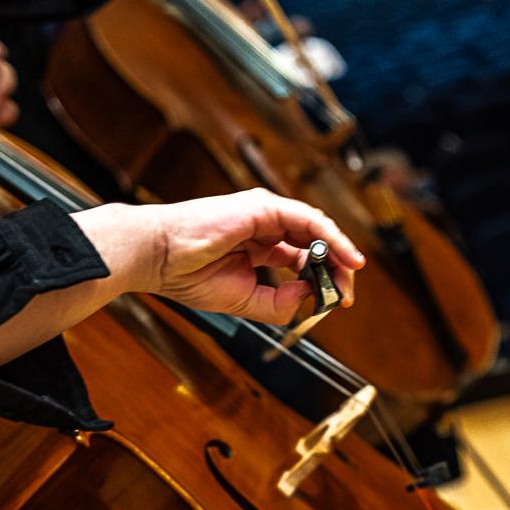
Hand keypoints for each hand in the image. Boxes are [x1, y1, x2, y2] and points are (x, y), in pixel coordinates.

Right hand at [73, 189, 364, 324]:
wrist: (158, 258)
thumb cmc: (188, 276)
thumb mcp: (245, 301)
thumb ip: (280, 303)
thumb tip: (311, 296)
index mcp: (259, 248)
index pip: (303, 261)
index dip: (324, 280)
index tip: (339, 301)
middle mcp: (266, 227)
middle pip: (314, 244)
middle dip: (336, 269)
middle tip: (347, 294)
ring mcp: (265, 214)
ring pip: (316, 230)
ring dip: (339, 253)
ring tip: (351, 276)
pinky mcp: (263, 206)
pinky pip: (308, 219)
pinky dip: (330, 236)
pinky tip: (344, 256)